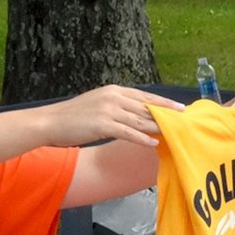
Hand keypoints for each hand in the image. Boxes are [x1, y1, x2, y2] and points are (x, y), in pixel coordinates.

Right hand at [42, 85, 182, 147]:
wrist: (50, 122)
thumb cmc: (73, 117)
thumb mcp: (98, 104)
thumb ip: (116, 106)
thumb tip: (134, 114)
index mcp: (113, 91)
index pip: (144, 96)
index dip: (163, 102)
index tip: (179, 107)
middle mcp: (113, 97)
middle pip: (146, 107)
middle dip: (166, 114)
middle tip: (183, 120)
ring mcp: (108, 110)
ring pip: (140, 120)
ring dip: (158, 127)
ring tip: (173, 133)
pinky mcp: (103, 125)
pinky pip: (128, 132)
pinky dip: (142, 138)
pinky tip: (153, 143)